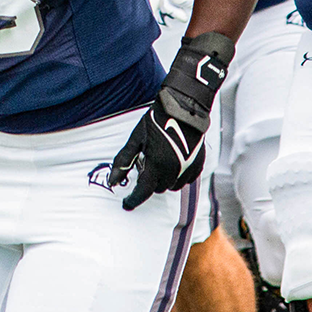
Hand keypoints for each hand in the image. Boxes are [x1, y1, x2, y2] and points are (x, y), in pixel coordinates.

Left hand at [111, 31, 232, 210]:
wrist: (184, 107)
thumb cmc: (156, 120)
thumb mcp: (136, 139)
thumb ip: (124, 161)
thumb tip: (113, 182)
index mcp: (155, 165)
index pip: (143, 192)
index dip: (133, 200)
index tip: (126, 204)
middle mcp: (173, 170)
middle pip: (158, 188)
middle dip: (150, 182)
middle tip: (146, 164)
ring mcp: (187, 169)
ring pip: (172, 186)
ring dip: (164, 179)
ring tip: (160, 160)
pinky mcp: (198, 165)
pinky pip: (185, 180)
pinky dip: (178, 175)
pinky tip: (174, 160)